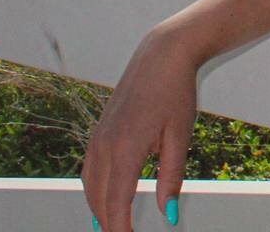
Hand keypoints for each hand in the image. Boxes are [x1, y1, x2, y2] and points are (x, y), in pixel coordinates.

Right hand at [82, 28, 199, 230]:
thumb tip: (170, 215)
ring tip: (111, 228)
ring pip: (90, 186)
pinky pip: (89, 170)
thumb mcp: (180, 136)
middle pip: (100, 200)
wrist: (161, 56)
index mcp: (126, 149)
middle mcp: (105, 145)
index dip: (120, 229)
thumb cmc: (175, 93)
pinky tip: (102, 201)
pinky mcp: (99, 130)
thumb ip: (172, 178)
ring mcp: (98, 137)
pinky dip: (94, 191)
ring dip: (98, 211)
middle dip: (109, 225)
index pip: (117, 203)